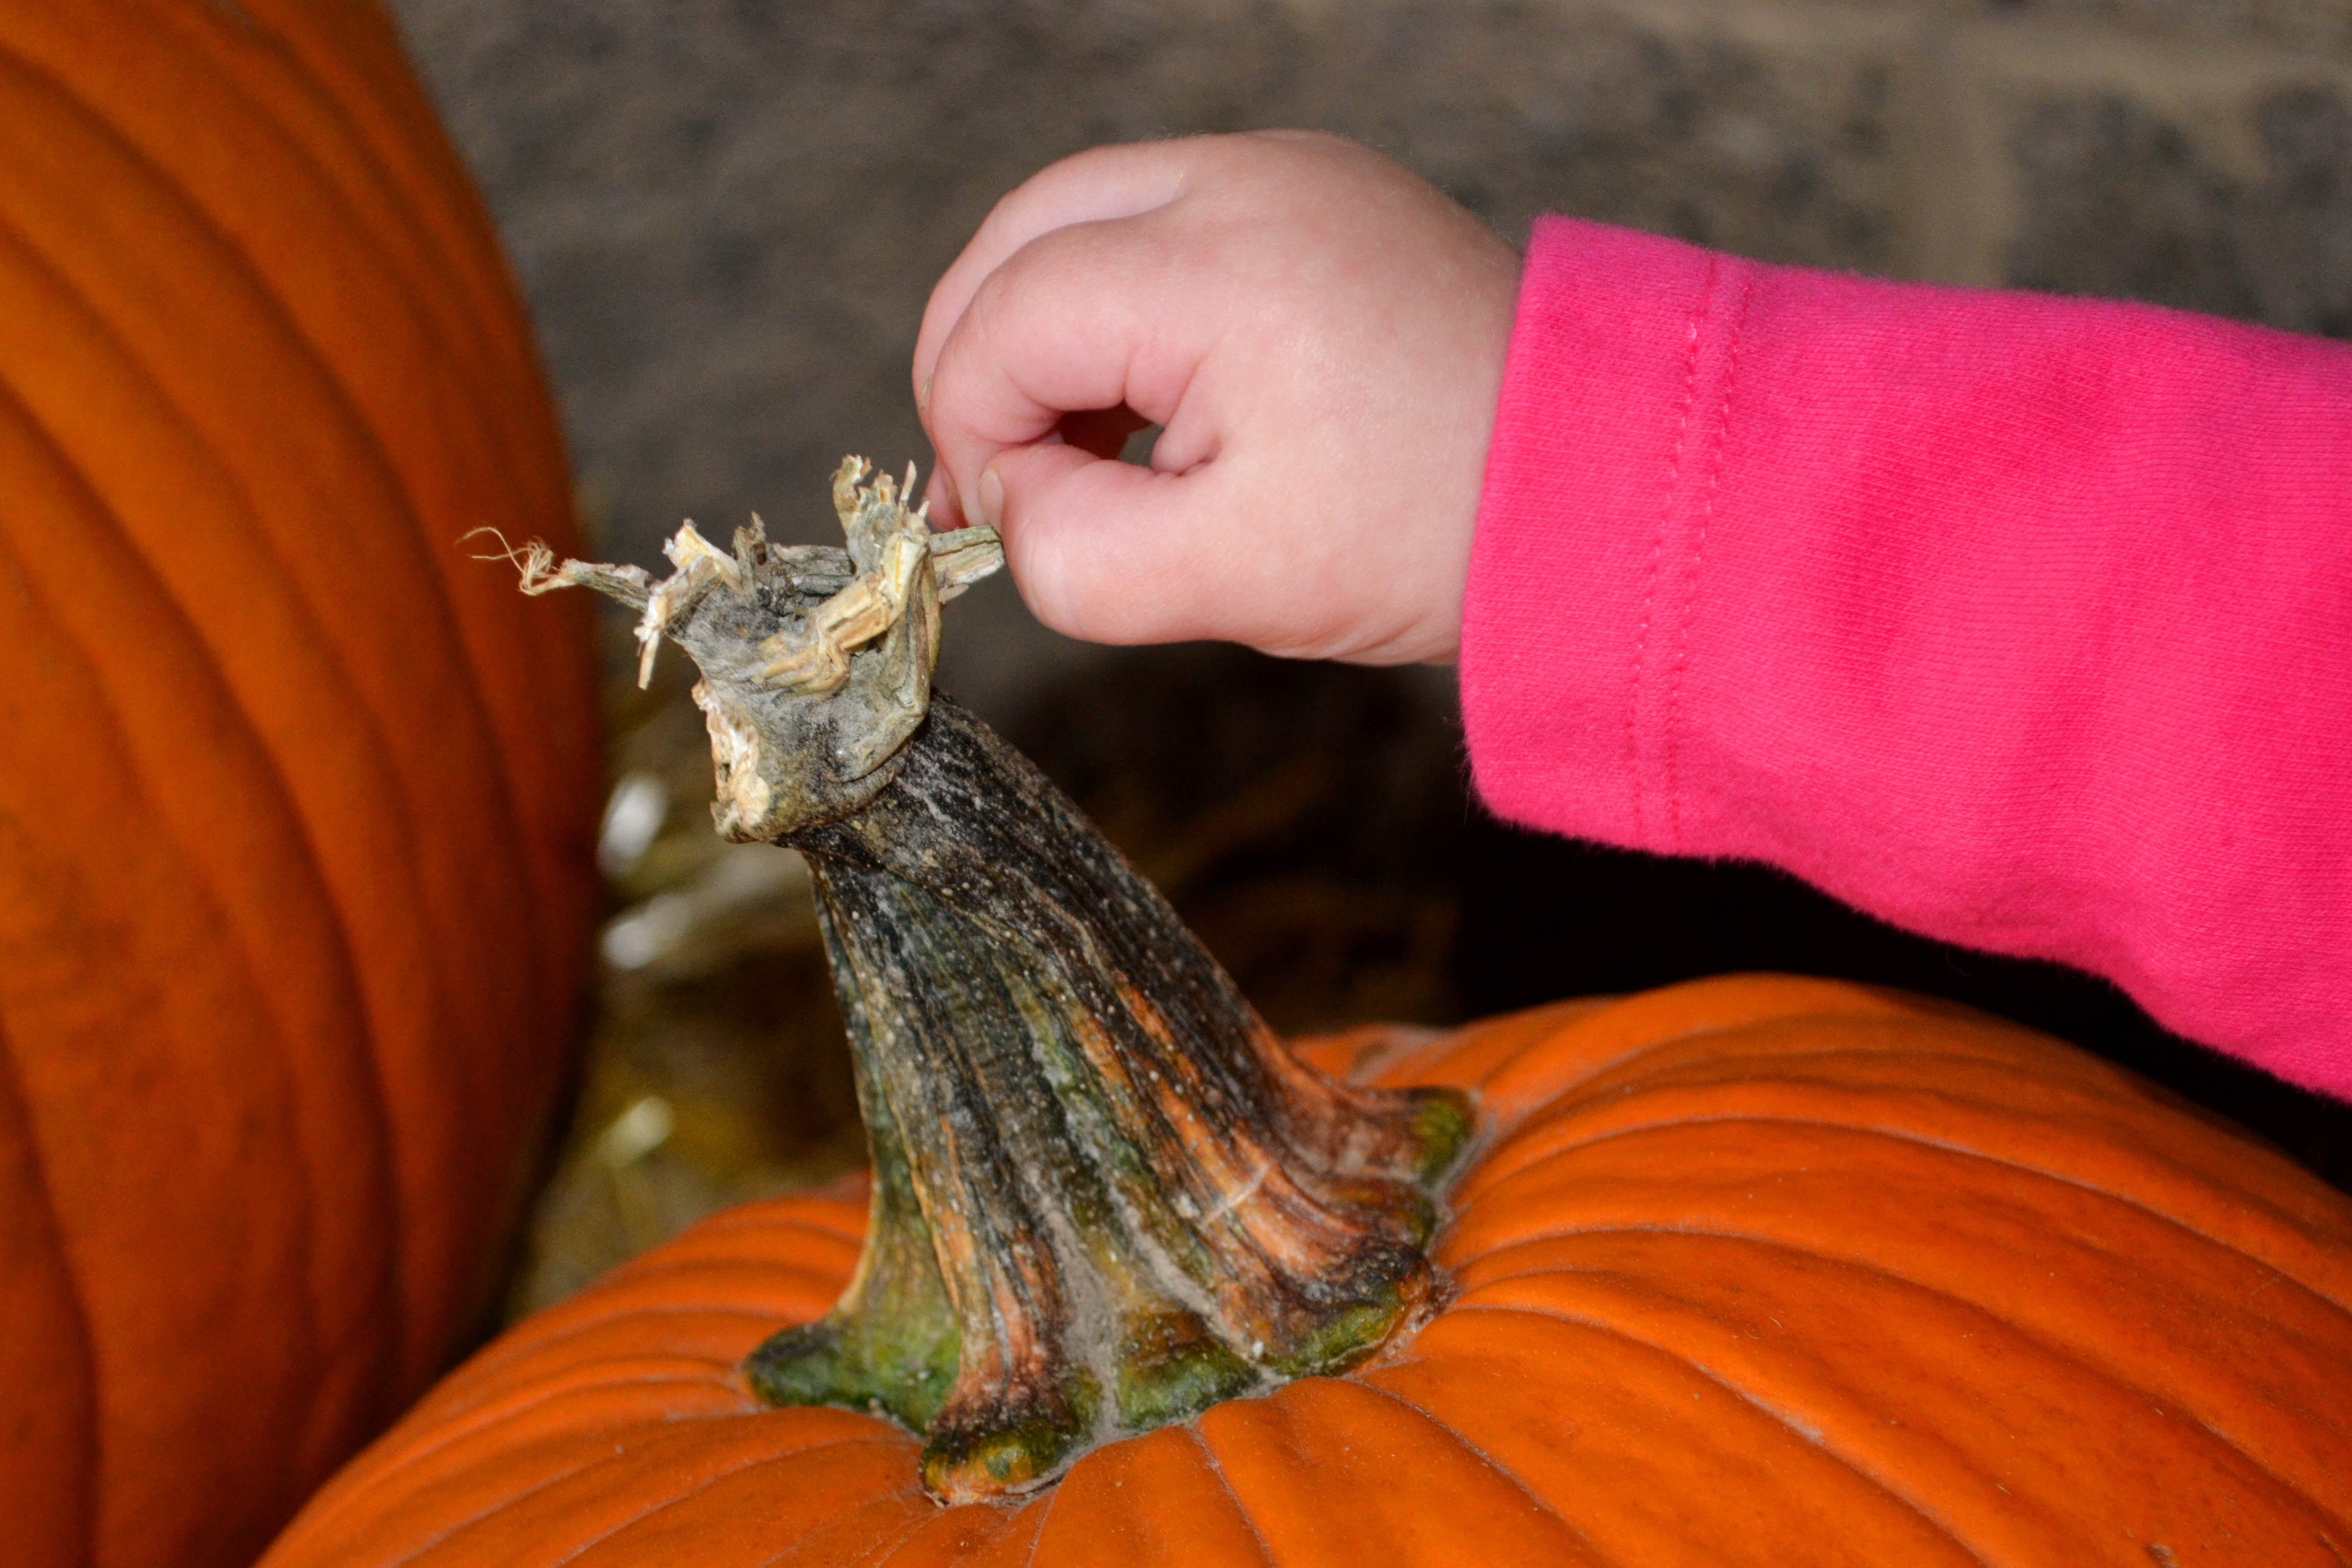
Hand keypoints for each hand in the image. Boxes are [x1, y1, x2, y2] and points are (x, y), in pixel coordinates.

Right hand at [913, 131, 1518, 664]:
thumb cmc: (1436, 531)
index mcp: (1221, 267)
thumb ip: (1072, 555)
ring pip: (1080, 218)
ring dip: (1046, 331)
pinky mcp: (1316, 192)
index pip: (1004, 320)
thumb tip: (1008, 500)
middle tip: (1003, 477)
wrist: (1597, 483)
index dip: (971, 431)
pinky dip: (1120, 308)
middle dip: (981, 359)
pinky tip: (1151, 407)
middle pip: (1021, 234)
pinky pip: (1159, 223)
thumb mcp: (1232, 581)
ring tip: (1085, 453)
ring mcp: (1287, 170)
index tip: (1006, 523)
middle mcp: (1248, 180)